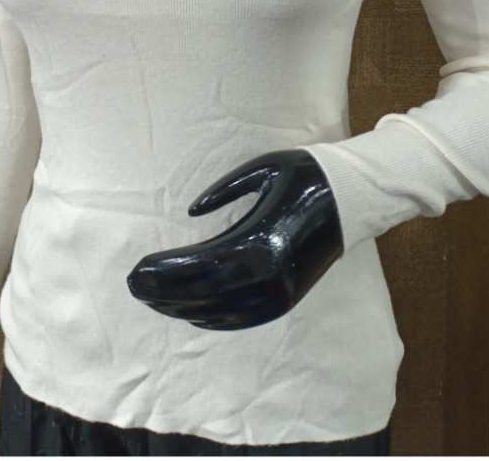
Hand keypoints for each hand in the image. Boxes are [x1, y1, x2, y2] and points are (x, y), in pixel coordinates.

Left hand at [126, 148, 342, 329]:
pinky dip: (216, 320)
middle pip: (204, 293)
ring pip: (222, 311)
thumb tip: (192, 214)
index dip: (164, 271)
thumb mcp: (261, 169)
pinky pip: (246, 319)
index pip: (199, 265)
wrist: (354, 197)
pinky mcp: (290, 297)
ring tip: (153, 299)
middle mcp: (270, 273)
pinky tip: (192, 314)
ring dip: (183, 307)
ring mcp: (281, 290)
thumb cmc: (304, 175)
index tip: (137, 269)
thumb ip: (224, 190)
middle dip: (164, 292)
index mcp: (259, 239)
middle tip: (133, 286)